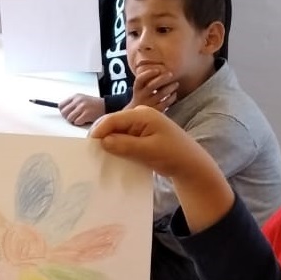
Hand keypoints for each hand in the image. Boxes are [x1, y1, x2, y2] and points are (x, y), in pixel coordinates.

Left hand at [59, 93, 104, 125]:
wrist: (106, 105)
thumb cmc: (93, 104)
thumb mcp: (81, 100)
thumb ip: (72, 104)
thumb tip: (62, 111)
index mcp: (75, 96)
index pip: (61, 105)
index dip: (62, 111)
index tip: (66, 114)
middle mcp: (78, 101)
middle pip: (63, 112)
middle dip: (67, 117)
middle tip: (74, 117)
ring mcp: (82, 107)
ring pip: (69, 118)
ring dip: (74, 120)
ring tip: (80, 118)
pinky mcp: (86, 114)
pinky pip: (76, 122)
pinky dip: (80, 123)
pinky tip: (85, 119)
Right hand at [89, 107, 232, 232]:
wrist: (191, 165)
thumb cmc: (172, 155)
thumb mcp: (147, 151)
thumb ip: (124, 145)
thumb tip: (103, 141)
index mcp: (142, 114)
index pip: (113, 119)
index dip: (98, 131)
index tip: (88, 147)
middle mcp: (140, 115)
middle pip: (113, 123)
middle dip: (102, 136)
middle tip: (91, 153)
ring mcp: (141, 124)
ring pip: (117, 131)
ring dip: (109, 142)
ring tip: (100, 156)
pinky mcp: (142, 134)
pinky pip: (124, 137)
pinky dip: (117, 146)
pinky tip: (113, 156)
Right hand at [128, 63, 178, 112]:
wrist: (135, 117)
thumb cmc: (142, 98)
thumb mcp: (140, 90)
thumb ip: (147, 81)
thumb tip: (160, 68)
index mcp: (137, 89)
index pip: (140, 80)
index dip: (148, 74)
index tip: (157, 70)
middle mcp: (141, 96)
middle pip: (151, 86)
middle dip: (162, 79)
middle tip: (171, 74)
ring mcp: (148, 104)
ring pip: (160, 94)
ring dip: (170, 87)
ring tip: (176, 84)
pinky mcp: (155, 111)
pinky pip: (165, 103)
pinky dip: (171, 98)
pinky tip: (174, 94)